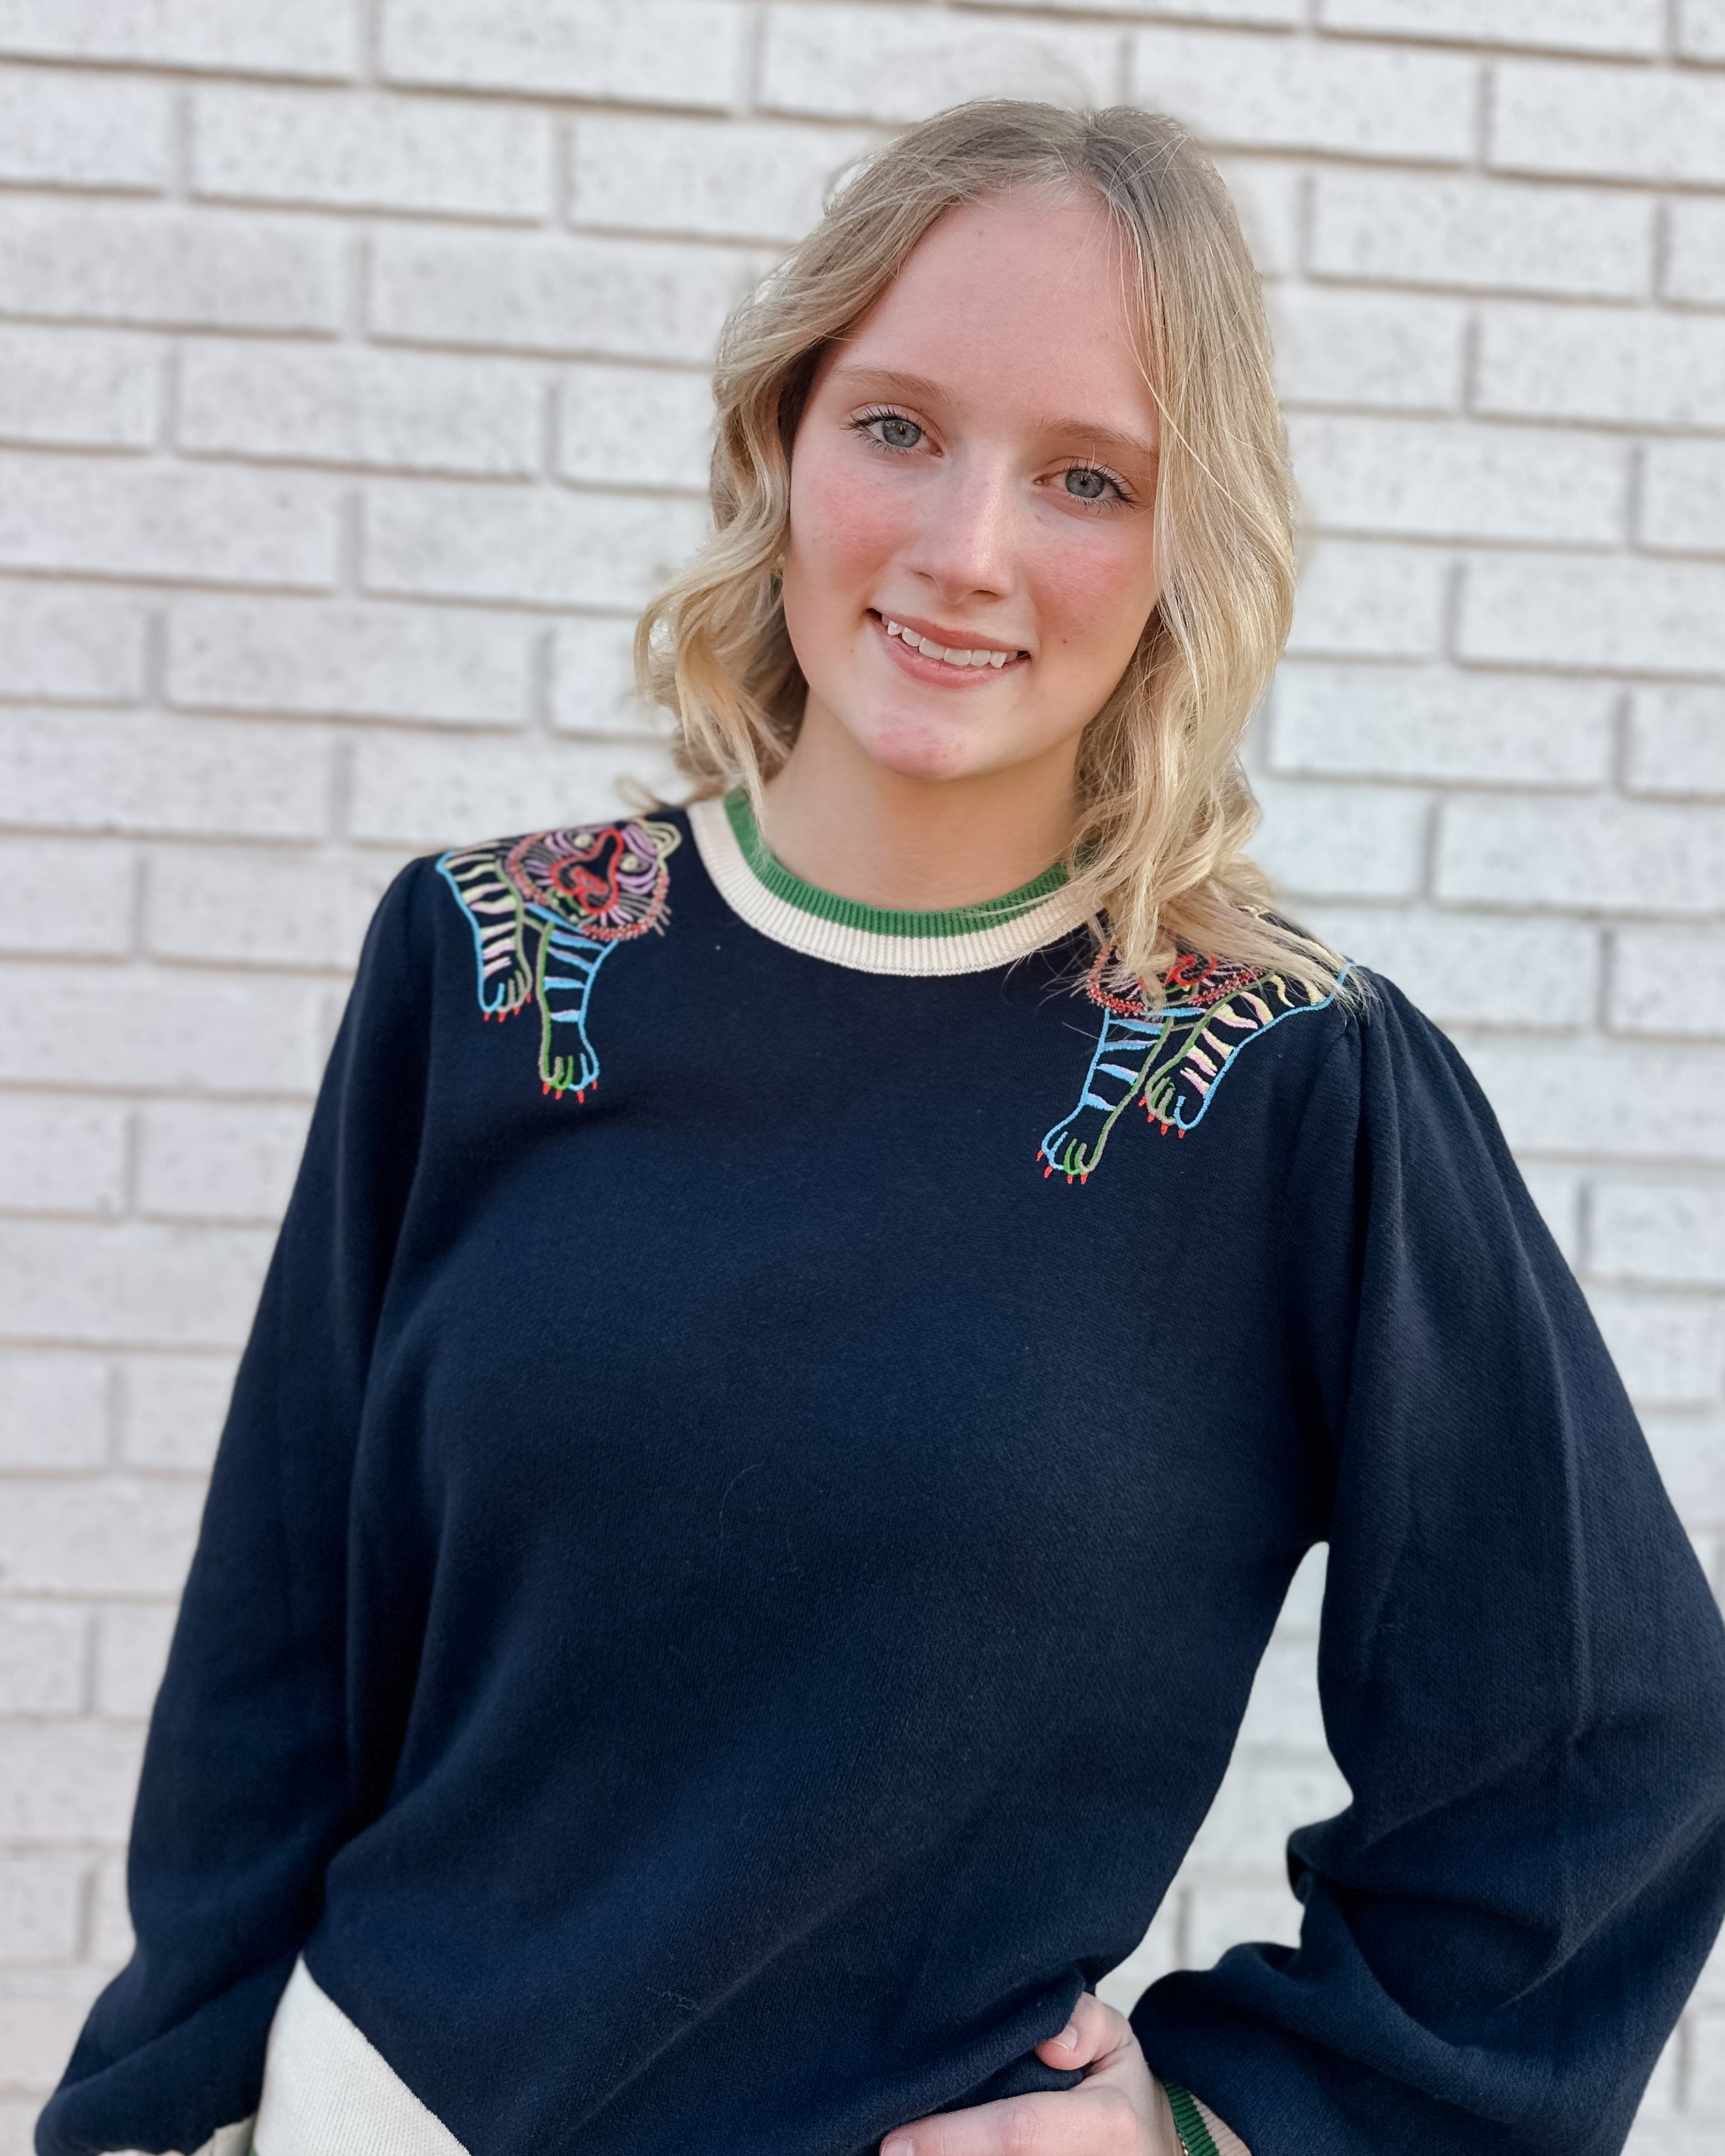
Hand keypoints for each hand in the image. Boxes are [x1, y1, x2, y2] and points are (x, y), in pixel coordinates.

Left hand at [880, 1992, 1183, 2155]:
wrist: (1153, 2154)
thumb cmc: (1119, 2088)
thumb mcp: (1117, 2039)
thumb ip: (1085, 2023)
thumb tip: (1051, 2042)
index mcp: (1107, 2125)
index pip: (1017, 2132)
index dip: (952, 2140)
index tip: (894, 2142)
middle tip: (883, 2149)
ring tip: (895, 2154)